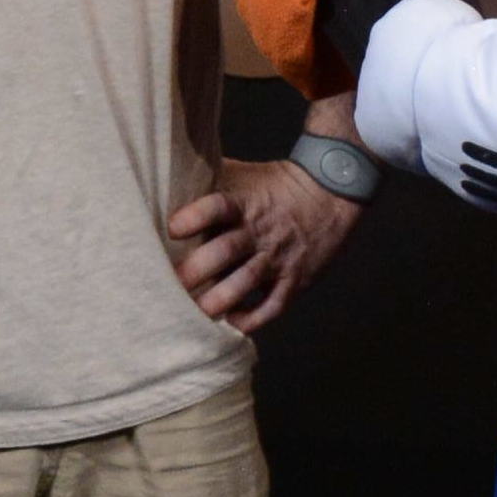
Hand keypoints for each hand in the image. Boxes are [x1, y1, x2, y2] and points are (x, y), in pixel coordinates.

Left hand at [170, 154, 359, 336]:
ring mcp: (278, 257)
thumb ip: (208, 178)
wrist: (330, 192)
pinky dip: (252, 319)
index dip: (195, 217)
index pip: (218, 206)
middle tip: (170, 283)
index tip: (172, 229)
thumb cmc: (275, 184)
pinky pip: (273, 306)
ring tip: (195, 311)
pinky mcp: (294, 279)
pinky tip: (231, 322)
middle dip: (195, 270)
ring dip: (219, 300)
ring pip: (246, 282)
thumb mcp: (242, 174)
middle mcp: (259, 230)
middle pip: (225, 251)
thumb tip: (165, 176)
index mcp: (244, 202)